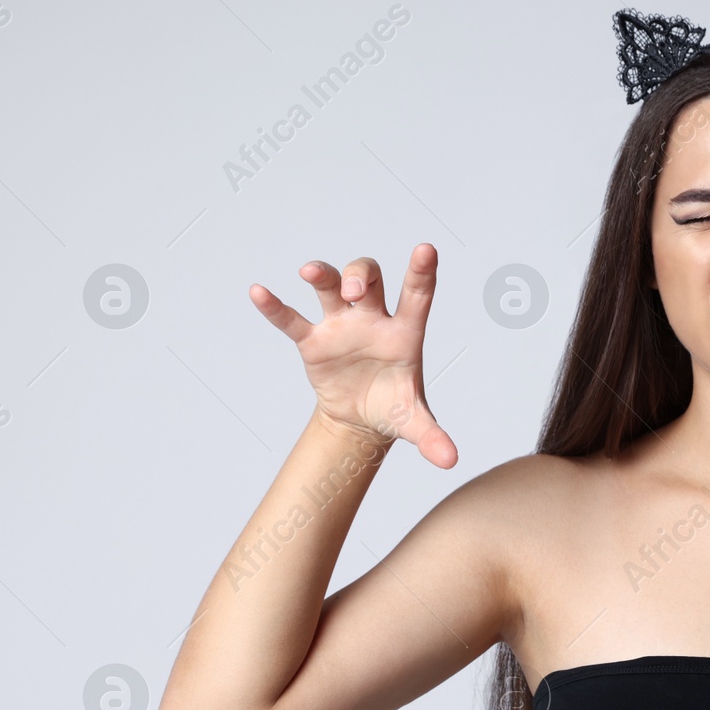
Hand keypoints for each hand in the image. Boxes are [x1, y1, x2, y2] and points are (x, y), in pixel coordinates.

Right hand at [250, 243, 457, 468]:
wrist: (361, 419)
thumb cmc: (393, 407)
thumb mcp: (413, 423)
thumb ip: (432, 437)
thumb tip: (450, 460)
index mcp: (405, 333)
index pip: (417, 295)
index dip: (421, 272)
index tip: (426, 249)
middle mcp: (373, 320)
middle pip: (368, 278)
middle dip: (360, 276)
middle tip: (353, 290)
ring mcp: (342, 326)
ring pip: (331, 286)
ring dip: (323, 275)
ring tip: (310, 273)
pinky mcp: (313, 341)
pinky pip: (291, 320)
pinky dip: (275, 308)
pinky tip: (258, 292)